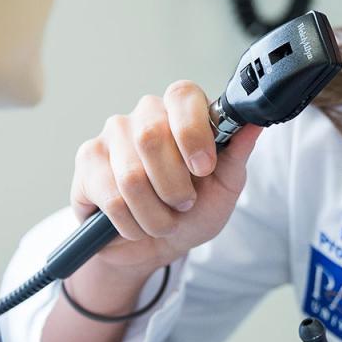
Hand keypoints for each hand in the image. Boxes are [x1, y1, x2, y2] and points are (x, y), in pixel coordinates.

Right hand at [70, 81, 262, 273]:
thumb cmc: (191, 211)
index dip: (193, 133)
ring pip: (131, 176)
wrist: (154, 246)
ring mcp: (111, 135)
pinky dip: (131, 224)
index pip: (182, 95)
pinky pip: (111, 197)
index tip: (203, 168)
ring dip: (155, 214)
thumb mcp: (224, 187)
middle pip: (152, 137)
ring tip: (161, 220)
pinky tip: (134, 225)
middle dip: (174, 186)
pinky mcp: (87, 162)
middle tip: (183, 203)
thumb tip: (254, 120)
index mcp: (181, 111)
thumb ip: (237, 153)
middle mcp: (144, 115)